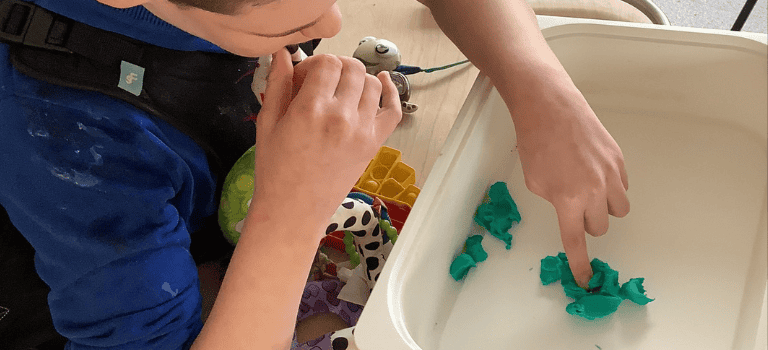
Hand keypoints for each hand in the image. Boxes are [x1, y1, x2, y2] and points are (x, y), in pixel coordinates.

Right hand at [249, 48, 401, 239]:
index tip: (303, 79)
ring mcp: (362, 131)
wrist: (294, 212)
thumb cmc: (275, 170)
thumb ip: (277, 84)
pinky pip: (393, 110)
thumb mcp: (267, 124)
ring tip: (340, 90)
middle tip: (320, 83)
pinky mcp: (373, 144)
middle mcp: (341, 116)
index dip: (314, 64)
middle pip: (351, 68)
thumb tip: (283, 53)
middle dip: (335, 67)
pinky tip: (382, 81)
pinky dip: (391, 92)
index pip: (327, 63)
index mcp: (311, 109)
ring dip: (356, 79)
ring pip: (371, 84)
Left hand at [513, 72, 629, 287]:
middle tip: (573, 207)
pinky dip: (611, 187)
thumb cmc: (536, 143)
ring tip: (588, 192)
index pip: (576, 242)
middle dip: (587, 223)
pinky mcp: (618, 159)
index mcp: (568, 200)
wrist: (550, 107)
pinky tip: (594, 173)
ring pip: (618, 209)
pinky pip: (622, 186)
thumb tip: (569, 207)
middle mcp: (594, 190)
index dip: (581, 264)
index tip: (585, 279)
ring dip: (604, 208)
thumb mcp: (535, 181)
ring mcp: (610, 174)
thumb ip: (554, 200)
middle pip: (600, 227)